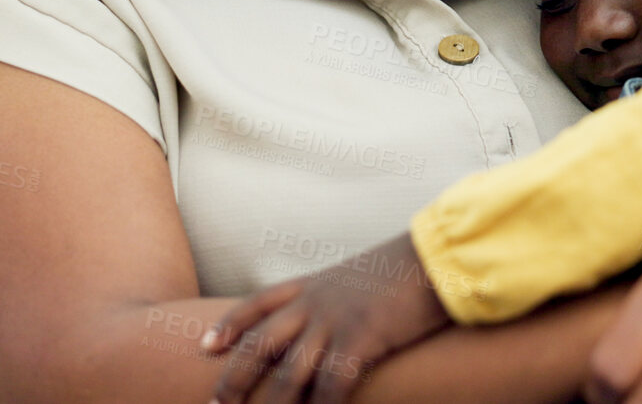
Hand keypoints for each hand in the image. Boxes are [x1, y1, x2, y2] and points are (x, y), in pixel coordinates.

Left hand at [204, 233, 451, 403]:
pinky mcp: (361, 339)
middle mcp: (314, 303)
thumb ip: (336, 297)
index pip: (256, 304)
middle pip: (258, 344)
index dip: (228, 326)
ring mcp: (335, 321)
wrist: (436, 257)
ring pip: (288, 373)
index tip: (205, 346)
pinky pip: (331, 385)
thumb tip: (330, 319)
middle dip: (234, 378)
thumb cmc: (404, 270)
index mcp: (311, 285)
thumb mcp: (357, 278)